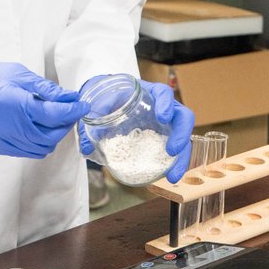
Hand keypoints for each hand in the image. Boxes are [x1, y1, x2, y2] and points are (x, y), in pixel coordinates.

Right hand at [0, 56, 89, 157]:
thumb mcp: (19, 74)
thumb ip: (46, 89)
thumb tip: (69, 97)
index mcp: (15, 104)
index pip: (53, 114)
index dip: (73, 110)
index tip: (83, 105)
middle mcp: (9, 127)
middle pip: (50, 135)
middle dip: (65, 124)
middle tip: (69, 110)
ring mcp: (2, 140)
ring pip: (41, 148)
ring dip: (53, 135)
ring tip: (54, 119)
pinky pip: (27, 151)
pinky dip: (38, 142)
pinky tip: (38, 128)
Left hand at [77, 76, 193, 182]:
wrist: (110, 101)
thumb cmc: (109, 98)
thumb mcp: (100, 103)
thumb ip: (94, 119)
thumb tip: (85, 147)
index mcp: (149, 93)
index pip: (163, 92)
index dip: (166, 104)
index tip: (162, 117)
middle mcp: (163, 107)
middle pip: (183, 117)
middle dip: (181, 134)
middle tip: (172, 150)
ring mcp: (167, 124)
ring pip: (183, 137)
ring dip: (181, 157)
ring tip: (172, 174)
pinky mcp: (164, 138)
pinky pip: (175, 149)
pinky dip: (173, 163)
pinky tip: (168, 175)